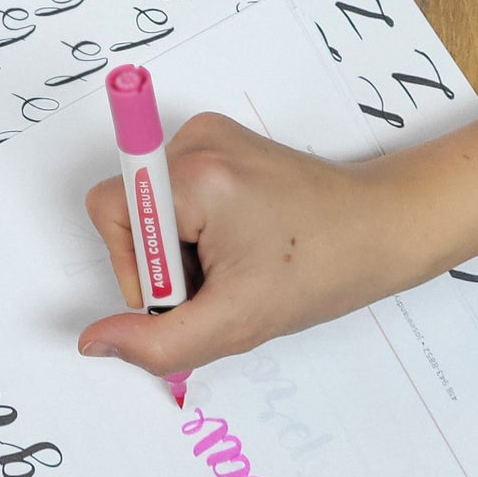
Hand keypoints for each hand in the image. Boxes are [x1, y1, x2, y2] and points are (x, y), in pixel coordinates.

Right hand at [79, 115, 418, 375]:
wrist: (383, 228)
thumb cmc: (322, 269)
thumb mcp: (235, 322)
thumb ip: (157, 341)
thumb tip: (93, 341)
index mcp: (197, 172)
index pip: (111, 210)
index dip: (135, 264)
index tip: (188, 287)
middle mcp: (198, 140)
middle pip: (133, 211)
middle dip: (166, 263)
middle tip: (221, 284)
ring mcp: (211, 135)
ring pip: (154, 206)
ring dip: (183, 250)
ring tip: (237, 265)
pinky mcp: (223, 142)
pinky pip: (176, 193)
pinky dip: (196, 229)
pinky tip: (239, 244)